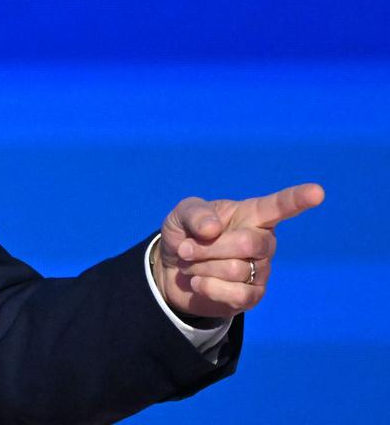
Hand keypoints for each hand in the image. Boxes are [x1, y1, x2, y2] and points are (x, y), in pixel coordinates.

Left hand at [152, 183, 324, 319]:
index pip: (279, 206)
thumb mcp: (181, 215)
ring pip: (235, 270)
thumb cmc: (185, 234)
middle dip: (209, 247)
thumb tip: (213, 229)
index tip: (317, 192)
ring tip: (193, 264)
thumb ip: (195, 214)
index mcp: (251, 215)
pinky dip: (208, 287)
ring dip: (201, 267)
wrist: (171, 269)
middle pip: (248, 243)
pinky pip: (236, 294)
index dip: (298, 199)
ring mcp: (261, 270)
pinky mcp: (252, 296)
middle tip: (187, 249)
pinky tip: (199, 282)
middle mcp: (263, 241)